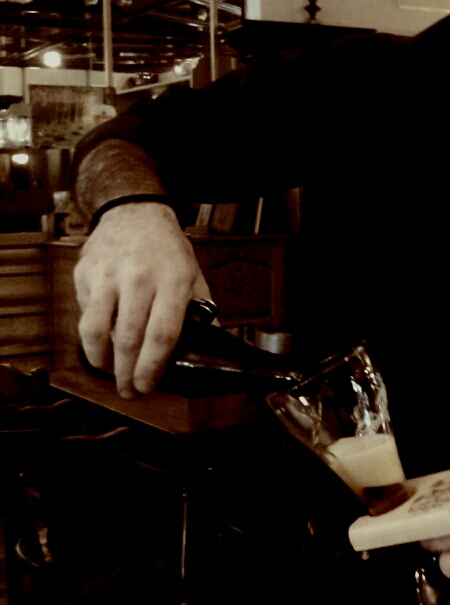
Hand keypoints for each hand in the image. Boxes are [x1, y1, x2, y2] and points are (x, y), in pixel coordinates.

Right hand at [74, 203, 210, 397]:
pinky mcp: (85, 274)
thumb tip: (211, 348)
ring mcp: (107, 275)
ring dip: (100, 360)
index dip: (152, 366)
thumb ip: (201, 311)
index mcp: (173, 280)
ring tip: (109, 372)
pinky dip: (90, 334)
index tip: (147, 385)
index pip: (162, 333)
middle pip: (127, 338)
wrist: (134, 212)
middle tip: (129, 392)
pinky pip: (83, 314)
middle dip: (125, 373)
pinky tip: (101, 341)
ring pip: (94, 330)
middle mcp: (139, 277)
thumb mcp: (194, 275)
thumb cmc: (168, 249)